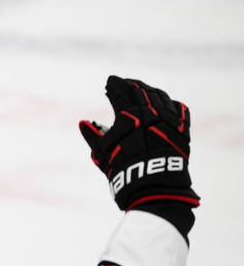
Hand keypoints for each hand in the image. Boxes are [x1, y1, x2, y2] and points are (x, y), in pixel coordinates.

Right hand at [79, 76, 198, 210]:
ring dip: (150, 90)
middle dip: (130, 84)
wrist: (152, 183)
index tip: (109, 82)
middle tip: (124, 82)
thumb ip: (93, 135)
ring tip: (143, 88)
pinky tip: (166, 103)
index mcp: (128, 117)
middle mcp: (150, 114)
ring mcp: (168, 120)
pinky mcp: (182, 129)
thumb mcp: (102, 153)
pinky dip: (171, 104)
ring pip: (160, 97)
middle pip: (140, 91)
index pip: (120, 95)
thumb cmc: (122, 169)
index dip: (114, 87)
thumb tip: (83, 122)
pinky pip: (179, 110)